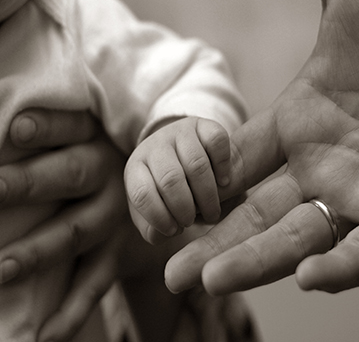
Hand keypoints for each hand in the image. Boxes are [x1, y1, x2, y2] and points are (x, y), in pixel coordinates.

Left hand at [0, 109, 127, 340]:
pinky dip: (72, 309)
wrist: (151, 204)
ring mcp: (116, 217)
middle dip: (31, 182)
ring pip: (79, 231)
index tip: (16, 128)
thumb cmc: (93, 167)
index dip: (48, 126)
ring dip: (41, 250)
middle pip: (73, 174)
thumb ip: (52, 143)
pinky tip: (44, 334)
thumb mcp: (85, 144)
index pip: (72, 126)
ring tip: (1, 270)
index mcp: (97, 139)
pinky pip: (95, 282)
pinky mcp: (118, 254)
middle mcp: (109, 175)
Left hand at [124, 117, 230, 243]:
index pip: (141, 193)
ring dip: (208, 195)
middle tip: (194, 221)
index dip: (159, 217)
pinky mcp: (204, 125)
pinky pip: (217, 143)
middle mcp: (154, 146)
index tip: (175, 230)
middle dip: (186, 208)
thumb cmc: (166, 193)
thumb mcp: (154, 212)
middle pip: (170, 179)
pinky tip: (224, 183)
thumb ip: (153, 229)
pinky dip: (224, 167)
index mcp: (135, 169)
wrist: (182, 155)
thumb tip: (166, 232)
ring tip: (212, 212)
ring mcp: (180, 132)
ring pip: (197, 164)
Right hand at [165, 0, 358, 294]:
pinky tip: (307, 277)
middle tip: (174, 272)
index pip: (237, 163)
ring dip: (257, 261)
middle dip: (215, 243)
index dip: (205, 187)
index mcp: (298, 117)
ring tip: (208, 280)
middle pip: (256, 211)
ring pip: (299, 237)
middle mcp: (319, 160)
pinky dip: (340, 266)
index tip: (169, 207)